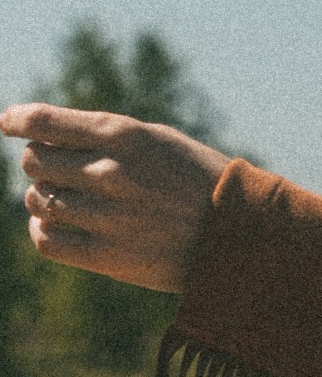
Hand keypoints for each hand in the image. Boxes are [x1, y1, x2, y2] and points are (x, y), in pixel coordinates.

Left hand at [0, 102, 226, 293]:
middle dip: (40, 162)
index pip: (45, 122)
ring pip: (37, 198)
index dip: (18, 120)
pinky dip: (42, 228)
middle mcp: (112, 173)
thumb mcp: (160, 142)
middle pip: (36, 161)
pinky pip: (47, 239)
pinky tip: (53, 225)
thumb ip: (106, 135)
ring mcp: (109, 216)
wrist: (242, 237)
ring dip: (42, 196)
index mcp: (126, 137)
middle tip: (56, 169)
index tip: (8, 123)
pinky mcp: (110, 256)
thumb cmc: (199, 182)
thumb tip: (42, 135)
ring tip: (61, 199)